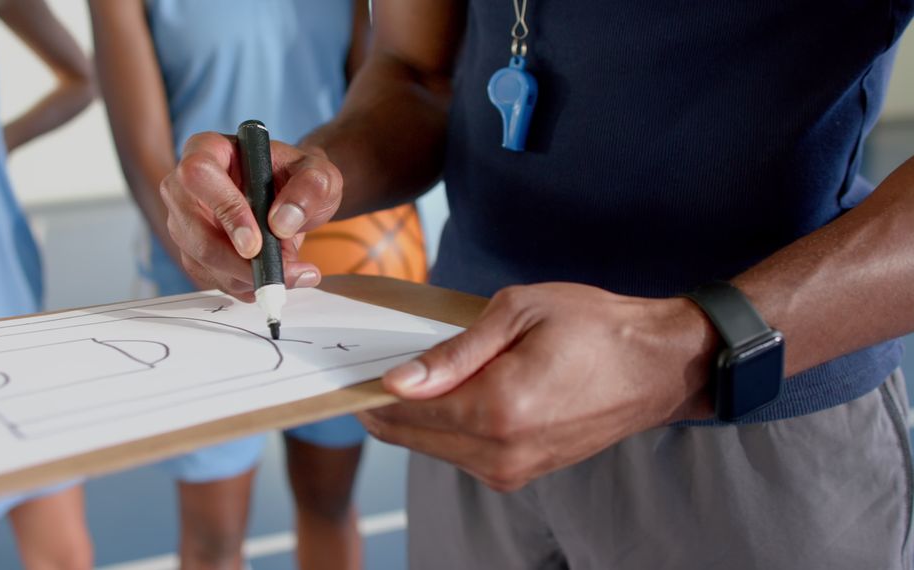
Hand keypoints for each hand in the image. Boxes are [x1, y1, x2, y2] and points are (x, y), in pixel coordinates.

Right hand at [159, 132, 343, 300]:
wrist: (294, 197)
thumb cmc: (298, 177)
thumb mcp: (319, 174)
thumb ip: (310, 188)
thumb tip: (282, 221)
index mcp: (208, 149)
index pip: (199, 174)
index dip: (225, 209)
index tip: (256, 243)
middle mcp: (185, 186)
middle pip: (193, 229)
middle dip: (236, 260)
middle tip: (279, 271)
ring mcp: (185, 221)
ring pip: (201, 260)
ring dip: (247, 276)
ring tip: (290, 269)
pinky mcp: (193, 251)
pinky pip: (211, 278)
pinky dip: (244, 286)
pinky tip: (272, 277)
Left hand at [359, 283, 716, 491]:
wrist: (658, 366)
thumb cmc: (593, 326)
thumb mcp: (517, 313)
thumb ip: (453, 352)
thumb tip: (398, 380)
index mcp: (497, 409)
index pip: (403, 408)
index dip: (368, 389)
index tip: (349, 368)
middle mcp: (500, 453)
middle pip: (408, 435)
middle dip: (383, 405)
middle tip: (373, 367)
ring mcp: (511, 471)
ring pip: (431, 448)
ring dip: (413, 416)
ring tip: (417, 374)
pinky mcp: (520, 474)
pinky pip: (459, 455)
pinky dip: (444, 427)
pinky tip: (451, 393)